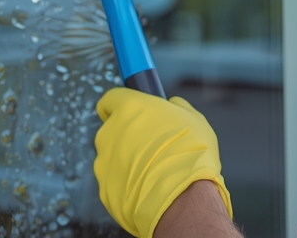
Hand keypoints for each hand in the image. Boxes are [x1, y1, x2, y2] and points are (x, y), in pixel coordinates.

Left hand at [94, 88, 232, 237]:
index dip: (121, 107)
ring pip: (111, 159)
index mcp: (128, 108)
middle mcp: (109, 132)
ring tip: (153, 173)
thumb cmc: (190, 151)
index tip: (132, 114)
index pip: (110, 100)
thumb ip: (176, 107)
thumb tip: (173, 104)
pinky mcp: (104, 189)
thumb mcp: (193, 118)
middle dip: (127, 137)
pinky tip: (148, 191)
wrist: (182, 196)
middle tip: (152, 147)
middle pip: (112, 131)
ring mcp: (103, 163)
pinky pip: (114, 183)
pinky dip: (127, 186)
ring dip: (126, 163)